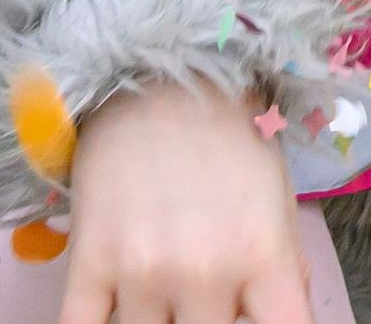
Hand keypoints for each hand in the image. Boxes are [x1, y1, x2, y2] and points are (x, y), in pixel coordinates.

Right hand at [61, 83, 310, 323]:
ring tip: (164, 288)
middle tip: (203, 298)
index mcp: (262, 254)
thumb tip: (277, 315)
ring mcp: (143, 271)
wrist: (156, 71)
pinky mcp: (89, 262)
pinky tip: (114, 310)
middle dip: (207, 323)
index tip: (256, 323)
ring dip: (157, 322)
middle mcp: (204, 272)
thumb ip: (280, 269)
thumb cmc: (227, 135)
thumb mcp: (276, 198)